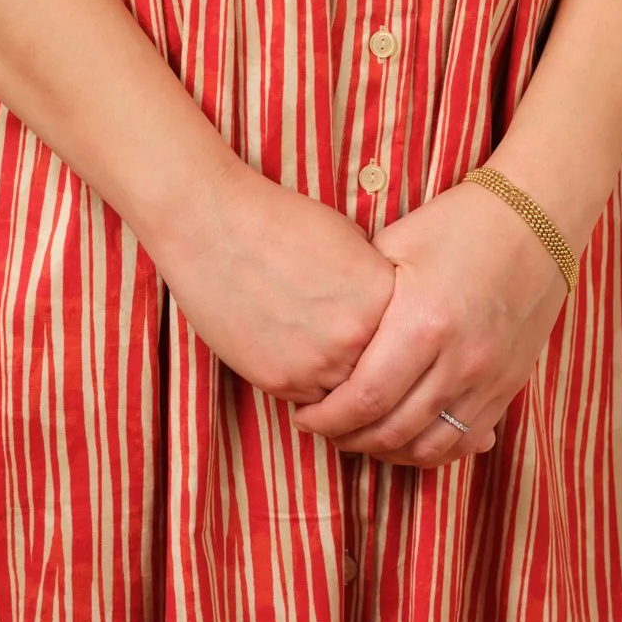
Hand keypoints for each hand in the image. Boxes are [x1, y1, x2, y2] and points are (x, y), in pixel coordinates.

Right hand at [145, 157, 397, 403]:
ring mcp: (319, 364)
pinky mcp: (280, 382)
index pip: (406, 340)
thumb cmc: (280, 221)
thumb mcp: (347, 241)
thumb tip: (386, 317)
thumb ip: (372, 285)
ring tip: (318, 352)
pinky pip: (308, 400)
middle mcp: (358, 336)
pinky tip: (289, 352)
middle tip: (352, 356)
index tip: (385, 335)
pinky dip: (303, 385)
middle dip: (368, 367)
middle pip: (380, 374)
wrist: (214, 225)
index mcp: (381, 296)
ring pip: (346, 397)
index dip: (394, 338)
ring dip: (337, 383)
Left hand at [292, 179, 567, 468]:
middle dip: (348, 438)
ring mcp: (489, 379)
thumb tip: (321, 336)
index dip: (327, 418)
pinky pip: (464, 440)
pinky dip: (429, 450)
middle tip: (324, 429)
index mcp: (423, 322)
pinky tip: (404, 439)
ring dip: (386, 452)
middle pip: (392, 431)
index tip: (303, 415)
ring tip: (359, 437)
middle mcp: (459, 361)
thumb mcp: (397, 244)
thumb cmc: (458, 223)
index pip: (364, 398)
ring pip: (428, 447)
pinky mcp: (508, 387)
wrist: (536, 220)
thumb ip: (360, 297)